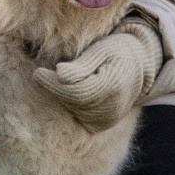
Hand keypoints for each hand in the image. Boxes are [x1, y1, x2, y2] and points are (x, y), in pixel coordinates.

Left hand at [33, 20, 160, 131]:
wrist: (138, 67)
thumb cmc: (115, 51)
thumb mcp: (101, 49)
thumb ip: (81, 64)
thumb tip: (59, 73)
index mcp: (114, 85)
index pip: (75, 91)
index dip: (53, 83)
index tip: (37, 73)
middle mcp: (113, 108)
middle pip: (72, 101)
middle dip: (56, 87)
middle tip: (47, 72)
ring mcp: (108, 120)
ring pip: (73, 109)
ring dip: (63, 94)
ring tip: (70, 78)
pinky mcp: (101, 125)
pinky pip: (77, 115)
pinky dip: (71, 103)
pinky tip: (76, 90)